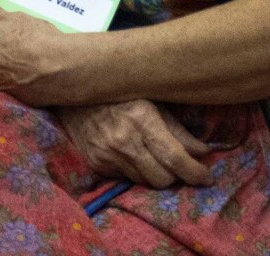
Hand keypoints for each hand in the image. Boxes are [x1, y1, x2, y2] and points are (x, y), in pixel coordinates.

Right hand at [57, 99, 213, 188]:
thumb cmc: (117, 94)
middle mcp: (123, 139)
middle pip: (163, 178)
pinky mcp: (95, 163)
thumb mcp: (152, 102)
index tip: (206, 177)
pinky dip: (133, 171)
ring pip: (145, 182)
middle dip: (175, 176)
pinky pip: (125, 178)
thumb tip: (203, 153)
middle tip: (177, 166)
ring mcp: (107, 153)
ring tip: (152, 159)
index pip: (175, 158)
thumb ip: (178, 129)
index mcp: (141, 119)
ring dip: (154, 175)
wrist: (70, 94)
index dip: (196, 172)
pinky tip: (130, 155)